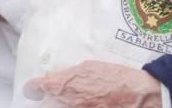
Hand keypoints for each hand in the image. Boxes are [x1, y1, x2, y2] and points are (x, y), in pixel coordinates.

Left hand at [23, 60, 162, 107]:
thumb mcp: (89, 67)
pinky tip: (84, 103)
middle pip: (44, 105)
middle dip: (46, 100)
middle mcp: (66, 102)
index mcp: (64, 85)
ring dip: (60, 104)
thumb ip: (68, 74)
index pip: (34, 88)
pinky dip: (74, 107)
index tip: (35, 89)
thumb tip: (52, 79)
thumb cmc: (115, 77)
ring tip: (72, 99)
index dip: (33, 88)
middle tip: (50, 97)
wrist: (137, 95)